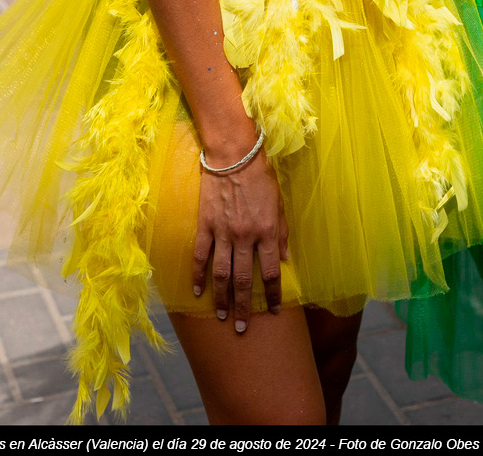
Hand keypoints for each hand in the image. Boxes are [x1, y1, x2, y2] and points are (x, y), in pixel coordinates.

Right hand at [193, 149, 289, 331]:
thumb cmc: (261, 176)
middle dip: (245, 307)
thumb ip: (281, 233)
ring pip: (221, 274)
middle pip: (244, 280)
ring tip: (223, 317)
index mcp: (267, 232)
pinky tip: (198, 292)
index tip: (275, 311)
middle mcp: (245, 237)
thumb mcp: (279, 203)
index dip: (273, 295)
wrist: (234, 154)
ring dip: (222, 299)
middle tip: (244, 328)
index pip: (271, 273)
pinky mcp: (205, 225)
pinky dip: (199, 276)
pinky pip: (201, 256)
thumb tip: (284, 259)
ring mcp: (223, 232)